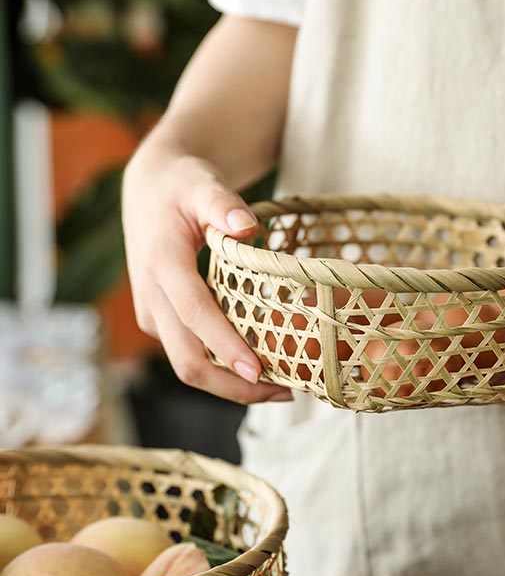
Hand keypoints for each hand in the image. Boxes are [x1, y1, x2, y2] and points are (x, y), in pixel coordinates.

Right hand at [122, 135, 291, 404]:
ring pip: (188, 366)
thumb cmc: (182, 185)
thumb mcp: (202, 183)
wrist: (148, 191)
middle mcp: (151, 296)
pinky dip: (223, 370)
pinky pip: (190, 355)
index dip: (225, 346)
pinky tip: (259, 371)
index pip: (195, 313)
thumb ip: (223, 204)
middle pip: (187, 361)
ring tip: (282, 390)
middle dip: (234, 386)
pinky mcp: (159, 323)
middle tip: (285, 393)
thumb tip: (247, 227)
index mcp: (162, 263)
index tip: (259, 371)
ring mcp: (153, 315)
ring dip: (232, 386)